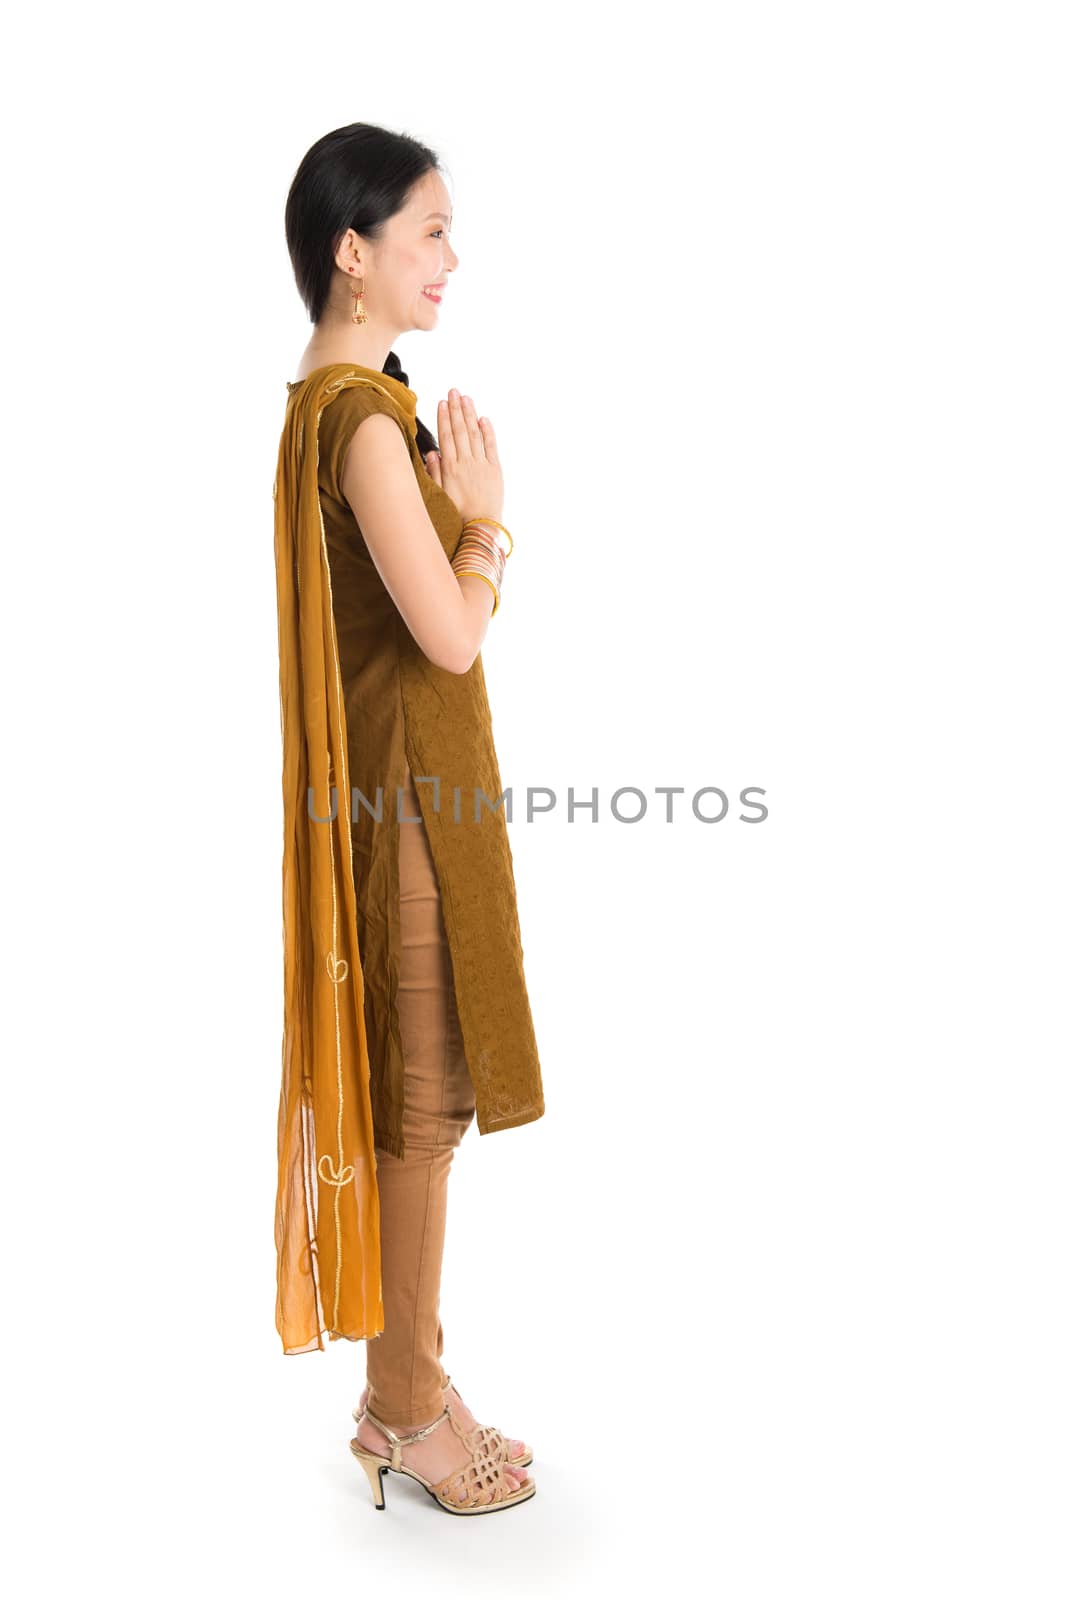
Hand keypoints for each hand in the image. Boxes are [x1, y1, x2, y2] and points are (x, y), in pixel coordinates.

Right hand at [424, 389, 502, 523]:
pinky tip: (483, 419)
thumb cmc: (457, 515)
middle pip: (460, 429)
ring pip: (474, 433)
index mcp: (450, 467)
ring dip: (470, 414)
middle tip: (453, 391)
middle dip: (456, 408)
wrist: (480, 528)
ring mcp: (482, 464)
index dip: (444, 417)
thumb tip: (431, 452)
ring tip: (466, 398)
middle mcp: (466, 462)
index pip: (446, 436)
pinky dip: (488, 431)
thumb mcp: (439, 495)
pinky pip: (491, 446)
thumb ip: (434, 472)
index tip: (442, 402)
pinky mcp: (495, 470)